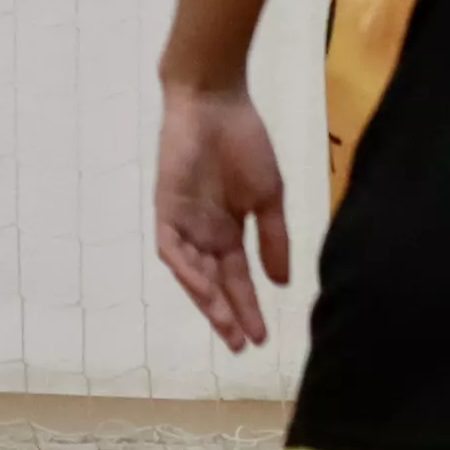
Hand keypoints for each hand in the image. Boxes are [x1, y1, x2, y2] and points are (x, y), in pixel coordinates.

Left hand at [154, 84, 290, 350]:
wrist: (216, 104)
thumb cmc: (245, 143)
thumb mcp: (269, 197)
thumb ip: (275, 239)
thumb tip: (282, 283)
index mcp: (229, 231)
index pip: (238, 279)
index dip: (249, 308)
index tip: (263, 337)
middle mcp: (204, 234)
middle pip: (214, 284)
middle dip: (227, 315)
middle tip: (241, 344)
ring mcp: (183, 224)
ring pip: (191, 274)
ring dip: (207, 300)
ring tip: (226, 325)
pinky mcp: (166, 209)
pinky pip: (172, 248)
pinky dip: (187, 270)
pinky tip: (203, 288)